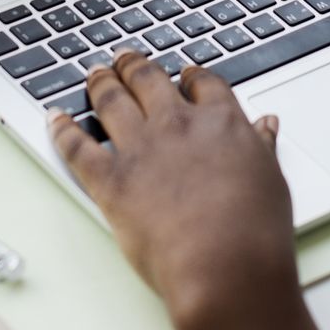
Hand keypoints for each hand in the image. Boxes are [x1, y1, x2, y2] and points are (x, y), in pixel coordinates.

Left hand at [50, 52, 329, 329]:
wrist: (225, 269)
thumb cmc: (255, 234)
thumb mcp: (272, 180)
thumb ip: (261, 146)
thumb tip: (266, 125)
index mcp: (221, 122)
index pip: (202, 83)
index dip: (190, 76)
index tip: (185, 75)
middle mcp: (178, 125)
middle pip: (149, 79)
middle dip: (134, 66)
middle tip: (125, 59)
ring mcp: (141, 149)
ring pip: (111, 100)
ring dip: (100, 83)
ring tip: (95, 75)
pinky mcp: (110, 180)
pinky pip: (77, 145)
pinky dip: (63, 129)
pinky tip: (56, 118)